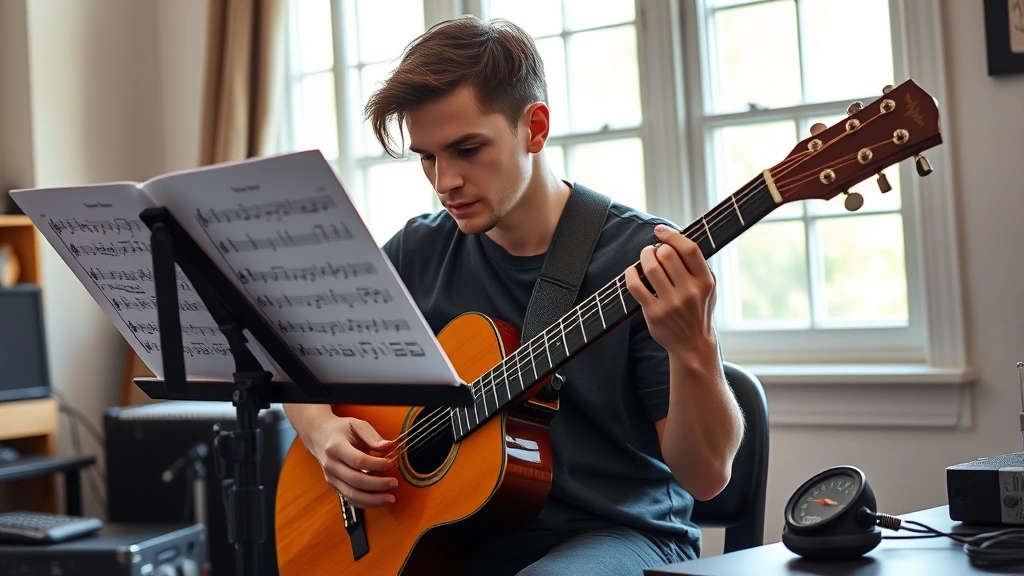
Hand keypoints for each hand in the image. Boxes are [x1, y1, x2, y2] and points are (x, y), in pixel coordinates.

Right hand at [309, 417, 397, 507]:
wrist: (320, 436)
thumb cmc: (341, 430)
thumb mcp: (356, 425)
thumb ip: (373, 436)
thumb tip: (389, 446)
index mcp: (335, 447)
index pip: (358, 460)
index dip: (376, 464)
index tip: (391, 463)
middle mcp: (331, 465)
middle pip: (356, 480)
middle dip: (378, 485)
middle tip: (394, 483)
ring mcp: (331, 478)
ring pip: (352, 494)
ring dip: (373, 499)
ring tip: (390, 498)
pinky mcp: (334, 486)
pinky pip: (350, 499)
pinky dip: (366, 502)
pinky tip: (379, 501)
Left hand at [624, 224, 717, 358]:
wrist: (693, 345)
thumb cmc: (698, 309)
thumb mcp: (708, 287)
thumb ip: (697, 265)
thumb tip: (674, 239)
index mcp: (705, 282)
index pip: (689, 249)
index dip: (672, 235)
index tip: (660, 231)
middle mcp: (690, 292)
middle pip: (667, 255)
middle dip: (656, 248)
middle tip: (654, 250)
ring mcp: (671, 304)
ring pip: (651, 268)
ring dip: (644, 256)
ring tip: (646, 256)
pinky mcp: (654, 313)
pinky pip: (636, 286)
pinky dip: (630, 274)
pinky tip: (632, 272)